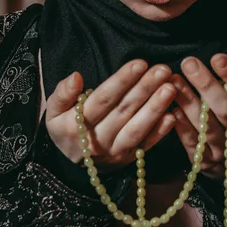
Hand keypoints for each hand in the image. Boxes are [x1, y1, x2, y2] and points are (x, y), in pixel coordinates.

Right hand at [46, 60, 176, 169]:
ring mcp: (115, 152)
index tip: (140, 63)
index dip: (122, 81)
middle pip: (123, 111)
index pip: (103, 99)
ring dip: (155, 108)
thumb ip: (62, 94)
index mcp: (77, 125)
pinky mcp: (128, 159)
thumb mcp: (54, 111)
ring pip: (137, 129)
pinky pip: (146, 146)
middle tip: (163, 69)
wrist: (73, 163)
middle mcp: (97, 140)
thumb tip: (76, 77)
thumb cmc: (66, 126)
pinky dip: (160, 133)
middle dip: (145, 88)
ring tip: (171, 87)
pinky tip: (172, 115)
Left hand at [170, 55, 226, 180]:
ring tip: (174, 80)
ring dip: (188, 102)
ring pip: (205, 125)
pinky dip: (181, 125)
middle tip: (189, 62)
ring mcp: (225, 151)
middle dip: (205, 84)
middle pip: (223, 108)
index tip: (217, 58)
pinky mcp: (207, 162)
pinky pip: (192, 143)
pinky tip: (172, 107)